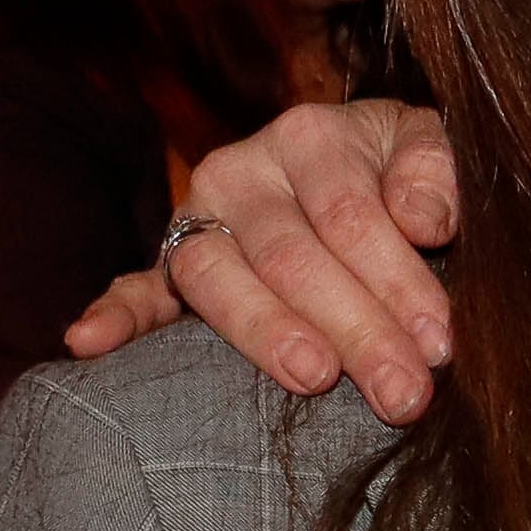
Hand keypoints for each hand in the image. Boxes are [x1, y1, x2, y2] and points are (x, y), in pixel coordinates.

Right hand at [58, 100, 468, 419]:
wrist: (362, 166)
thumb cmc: (404, 170)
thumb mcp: (432, 148)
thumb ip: (437, 171)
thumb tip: (424, 222)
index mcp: (310, 136)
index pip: (352, 217)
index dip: (398, 281)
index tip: (440, 344)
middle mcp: (242, 170)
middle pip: (293, 256)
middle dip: (356, 330)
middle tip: (403, 394)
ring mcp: (199, 218)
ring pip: (219, 278)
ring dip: (266, 333)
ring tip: (313, 377)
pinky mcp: (172, 264)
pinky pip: (137, 288)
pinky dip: (114, 315)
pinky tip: (91, 344)